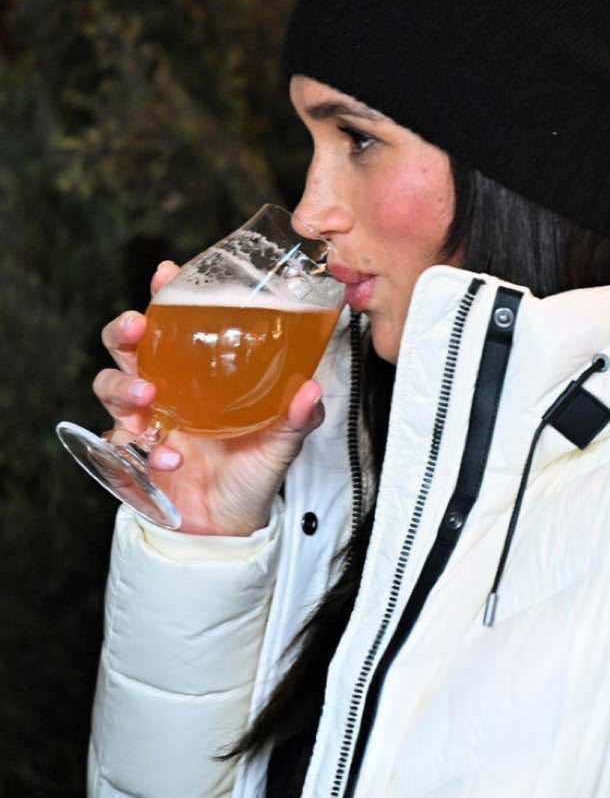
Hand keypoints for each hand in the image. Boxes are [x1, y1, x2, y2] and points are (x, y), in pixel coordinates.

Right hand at [93, 260, 326, 534]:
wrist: (231, 524)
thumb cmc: (253, 472)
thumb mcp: (282, 441)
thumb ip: (296, 415)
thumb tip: (312, 389)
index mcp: (197, 373)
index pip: (173, 324)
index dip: (165, 295)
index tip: (167, 272)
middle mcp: (167, 388)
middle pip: (125, 345)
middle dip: (122, 331)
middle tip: (136, 328)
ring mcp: (147, 419)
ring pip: (110, 385)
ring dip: (122, 385)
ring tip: (147, 394)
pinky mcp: (135, 455)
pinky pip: (122, 442)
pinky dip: (147, 448)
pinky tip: (172, 457)